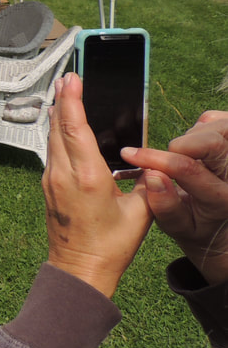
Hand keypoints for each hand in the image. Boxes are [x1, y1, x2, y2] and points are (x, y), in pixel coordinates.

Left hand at [42, 73, 153, 297]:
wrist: (79, 269)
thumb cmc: (110, 245)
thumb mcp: (140, 213)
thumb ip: (147, 182)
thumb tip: (151, 161)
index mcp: (86, 176)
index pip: (74, 126)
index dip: (72, 98)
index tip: (73, 77)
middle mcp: (63, 173)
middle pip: (58, 125)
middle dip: (63, 98)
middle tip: (69, 76)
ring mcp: (50, 178)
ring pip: (51, 136)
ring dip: (58, 113)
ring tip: (66, 93)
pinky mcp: (48, 184)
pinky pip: (51, 150)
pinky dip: (58, 132)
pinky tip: (65, 125)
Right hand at [122, 111, 227, 285]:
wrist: (223, 226)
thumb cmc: (198, 227)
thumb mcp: (179, 228)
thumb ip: (164, 205)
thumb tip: (152, 174)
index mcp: (221, 200)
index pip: (187, 169)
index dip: (153, 158)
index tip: (129, 154)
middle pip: (212, 142)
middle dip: (179, 144)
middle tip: (167, 157)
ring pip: (214, 128)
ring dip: (190, 137)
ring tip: (182, 155)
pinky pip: (215, 120)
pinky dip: (199, 127)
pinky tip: (195, 146)